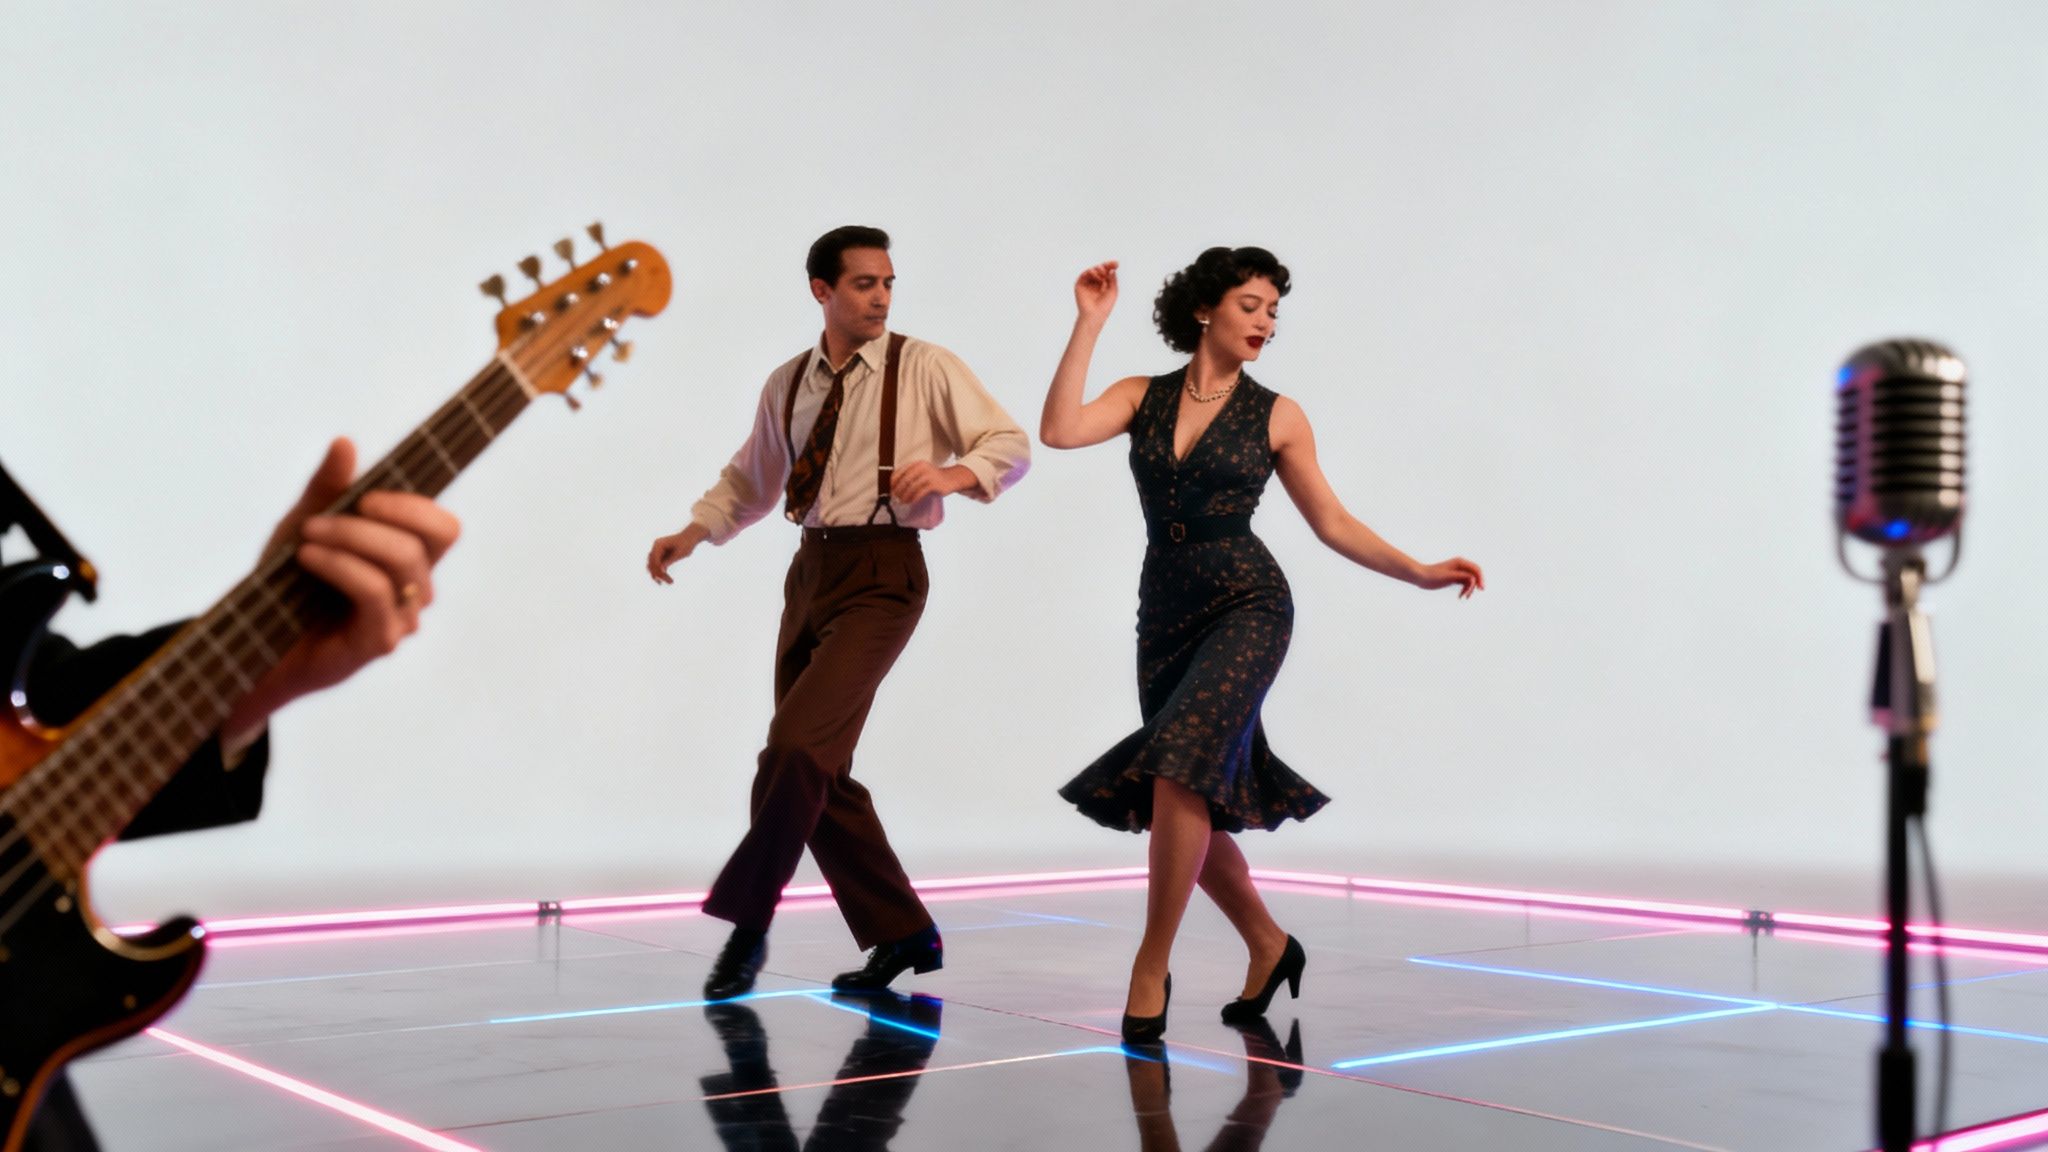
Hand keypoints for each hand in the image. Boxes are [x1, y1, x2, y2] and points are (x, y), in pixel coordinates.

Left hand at [224, 438, 460, 741]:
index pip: (443, 527)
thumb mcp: (302, 524)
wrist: (250, 643)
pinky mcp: (380, 642)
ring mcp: (403, 618)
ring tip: (306, 538)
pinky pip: (376, 591)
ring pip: (404, 560)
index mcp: (408, 561)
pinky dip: (341, 566)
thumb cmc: (284, 587)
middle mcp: (415, 590)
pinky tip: (308, 558)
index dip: (413, 504)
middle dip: (379, 514)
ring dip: (350, 538)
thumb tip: (345, 442)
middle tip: (323, 516)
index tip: (364, 496)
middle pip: (434, 537)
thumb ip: (327, 488)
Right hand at [647, 525, 705, 584]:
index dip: (658, 569)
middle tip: (668, 582)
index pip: (654, 559)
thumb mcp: (680, 553)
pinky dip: (662, 572)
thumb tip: (661, 570)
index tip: (664, 577)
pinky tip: (668, 579)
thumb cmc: (687, 543)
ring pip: (653, 566)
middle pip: (652, 563)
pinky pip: (659, 566)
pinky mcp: (661, 555)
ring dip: (658, 575)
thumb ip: (670, 560)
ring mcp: (657, 551)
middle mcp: (655, 547)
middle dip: (658, 574)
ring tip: (665, 583)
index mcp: (658, 544)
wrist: (691, 537)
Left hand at [890, 460, 974, 503]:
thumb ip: (911, 476)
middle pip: (904, 480)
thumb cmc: (934, 478)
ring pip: (912, 487)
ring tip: (902, 502)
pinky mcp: (934, 484)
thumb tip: (896, 488)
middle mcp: (921, 467)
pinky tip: (911, 502)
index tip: (891, 490)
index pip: (899, 472)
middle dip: (898, 491)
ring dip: (905, 496)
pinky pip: (920, 492)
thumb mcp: (922, 472)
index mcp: (916, 464)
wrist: (952, 478)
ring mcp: (928, 475)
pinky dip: (914, 498)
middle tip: (895, 498)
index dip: (893, 482)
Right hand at [1074, 261, 1118, 324]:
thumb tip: (1112, 269)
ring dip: (1098, 270)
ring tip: (1102, 274)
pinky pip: (1084, 275)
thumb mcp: (1113, 291)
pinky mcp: (1079, 285)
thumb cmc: (1105, 306)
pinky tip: (1096, 275)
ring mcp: (1087, 284)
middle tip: (1107, 269)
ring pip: (1092, 271)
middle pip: (1099, 270)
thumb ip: (1112, 279)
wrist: (1095, 314)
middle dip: (1104, 267)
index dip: (1111, 267)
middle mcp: (1095, 284)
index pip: (1107, 273)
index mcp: (1103, 286)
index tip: (1116, 263)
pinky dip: (1090, 272)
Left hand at [1417, 557, 1483, 598]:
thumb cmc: (1433, 576)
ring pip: (1471, 580)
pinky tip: (1461, 596)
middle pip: (1475, 575)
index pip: (1476, 569)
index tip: (1481, 589)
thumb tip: (1473, 579)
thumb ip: (1462, 577)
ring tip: (1464, 597)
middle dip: (1476, 585)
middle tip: (1471, 595)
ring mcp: (1458, 571)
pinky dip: (1465, 589)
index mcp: (1460, 562)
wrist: (1420, 577)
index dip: (1481, 578)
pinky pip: (1465, 583)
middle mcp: (1460, 565)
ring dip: (1469, 589)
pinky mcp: (1454, 577)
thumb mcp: (1449, 577)